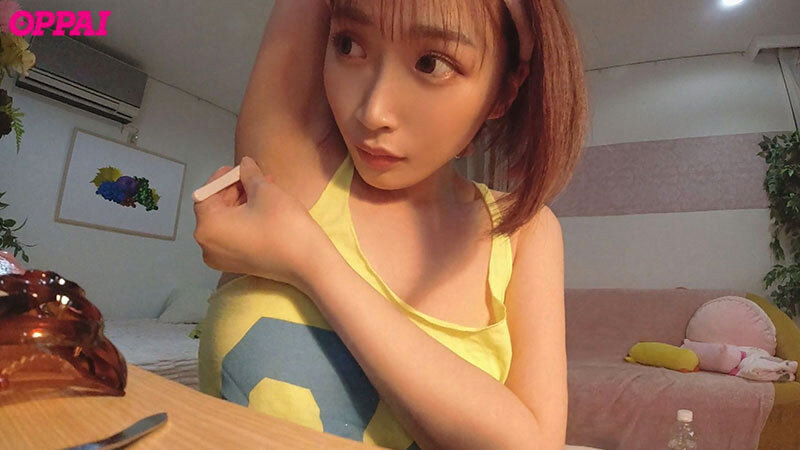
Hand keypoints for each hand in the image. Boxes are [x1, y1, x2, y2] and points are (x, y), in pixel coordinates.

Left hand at [193, 156, 326, 286]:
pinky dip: (243, 220)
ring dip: (241, 203)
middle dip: (234, 190)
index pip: (206, 195)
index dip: (222, 178)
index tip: (239, 168)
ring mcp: (221, 258)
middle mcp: (207, 246)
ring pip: (225, 222)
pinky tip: (263, 208)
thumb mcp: (265, 191)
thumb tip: (244, 163)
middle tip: (255, 176)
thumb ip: (249, 174)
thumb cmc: (283, 224)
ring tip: (264, 189)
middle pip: (214, 209)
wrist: (308, 263)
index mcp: (208, 227)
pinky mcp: (237, 264)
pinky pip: (233, 236)